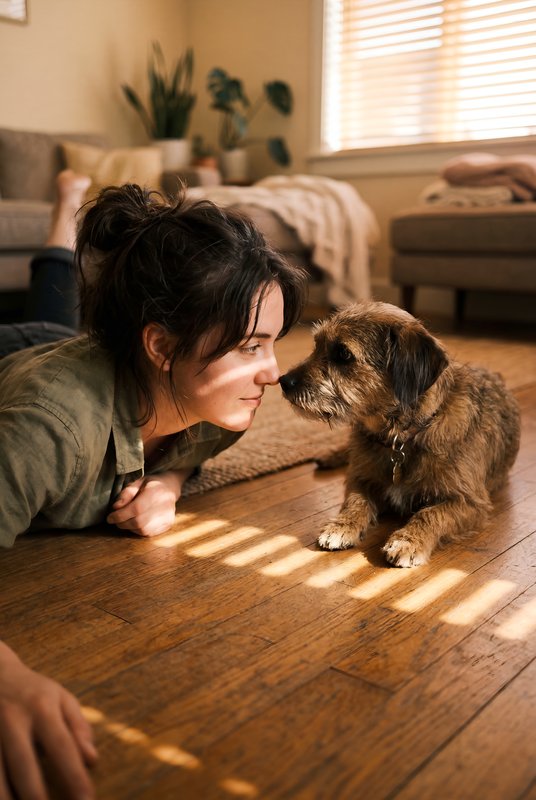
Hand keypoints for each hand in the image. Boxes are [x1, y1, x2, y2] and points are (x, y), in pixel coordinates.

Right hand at [0, 641, 96, 799]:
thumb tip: (92, 760)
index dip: (74, 775)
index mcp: (41, 707)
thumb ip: (78, 727)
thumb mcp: (61, 698)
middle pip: (24, 766)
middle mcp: (13, 720)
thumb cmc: (34, 692)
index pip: (61, 746)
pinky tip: (7, 798)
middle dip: (36, 796)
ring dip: (9, 798)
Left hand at [106, 469, 190, 536]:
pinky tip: (136, 522)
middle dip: (123, 523)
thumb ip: (126, 493)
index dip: (120, 515)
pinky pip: (148, 533)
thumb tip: (116, 507)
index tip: (110, 518)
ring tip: (127, 520)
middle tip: (116, 520)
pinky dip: (138, 530)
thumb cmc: (151, 484)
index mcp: (155, 492)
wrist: (170, 487)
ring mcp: (167, 517)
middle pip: (139, 522)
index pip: (136, 509)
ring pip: (143, 530)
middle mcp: (164, 506)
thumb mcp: (137, 482)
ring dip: (130, 527)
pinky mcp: (167, 525)